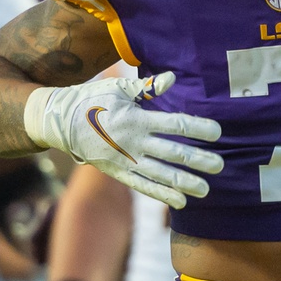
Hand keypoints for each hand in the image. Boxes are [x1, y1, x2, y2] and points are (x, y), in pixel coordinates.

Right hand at [25, 72, 222, 210]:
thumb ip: (146, 87)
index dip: (198, 128)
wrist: (59, 121)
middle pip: (173, 153)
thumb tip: (172, 78)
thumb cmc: (93, 99)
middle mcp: (133, 142)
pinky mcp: (117, 173)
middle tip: (220, 165)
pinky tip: (181, 201)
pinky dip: (162, 194)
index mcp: (136, 118)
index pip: (175, 124)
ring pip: (161, 174)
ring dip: (185, 182)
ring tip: (206, 189)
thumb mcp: (118, 88)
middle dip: (199, 160)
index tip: (217, 132)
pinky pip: (143, 187)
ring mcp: (125, 160)